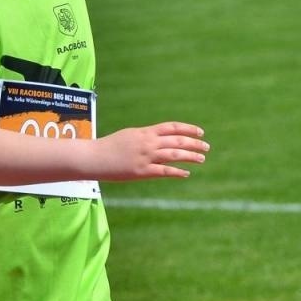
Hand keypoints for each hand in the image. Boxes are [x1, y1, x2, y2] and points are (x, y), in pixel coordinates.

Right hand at [92, 122, 209, 179]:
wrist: (93, 157)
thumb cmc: (110, 146)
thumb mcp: (130, 135)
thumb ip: (147, 136)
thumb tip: (161, 138)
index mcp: (145, 132)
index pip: (172, 127)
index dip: (188, 129)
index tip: (200, 132)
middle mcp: (148, 142)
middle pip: (177, 141)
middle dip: (194, 143)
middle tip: (207, 147)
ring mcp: (145, 157)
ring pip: (174, 155)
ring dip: (190, 157)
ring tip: (202, 159)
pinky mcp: (141, 171)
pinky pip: (163, 171)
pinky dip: (177, 172)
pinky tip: (186, 173)